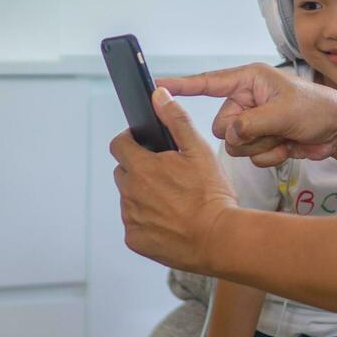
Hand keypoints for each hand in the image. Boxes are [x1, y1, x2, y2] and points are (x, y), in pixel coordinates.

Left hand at [111, 87, 236, 272]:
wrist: (218, 239)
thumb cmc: (211, 195)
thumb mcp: (198, 151)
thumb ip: (175, 120)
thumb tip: (158, 96)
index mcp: (141, 167)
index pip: (119, 144)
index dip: (131, 141)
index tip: (143, 144)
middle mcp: (130, 192)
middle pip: (123, 172)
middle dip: (138, 169)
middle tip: (166, 175)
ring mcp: (131, 217)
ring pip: (129, 198)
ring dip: (143, 195)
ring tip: (172, 200)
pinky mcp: (135, 240)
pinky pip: (134, 224)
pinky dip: (147, 220)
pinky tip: (170, 220)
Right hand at [159, 63, 336, 167]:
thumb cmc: (318, 109)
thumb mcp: (284, 112)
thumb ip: (252, 123)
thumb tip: (230, 135)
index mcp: (248, 81)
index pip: (207, 82)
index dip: (182, 86)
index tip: (157, 86)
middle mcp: (246, 99)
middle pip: (221, 126)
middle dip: (247, 134)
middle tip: (273, 130)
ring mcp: (253, 122)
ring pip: (236, 145)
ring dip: (262, 147)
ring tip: (285, 137)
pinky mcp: (262, 140)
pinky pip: (251, 156)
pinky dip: (270, 156)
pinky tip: (288, 147)